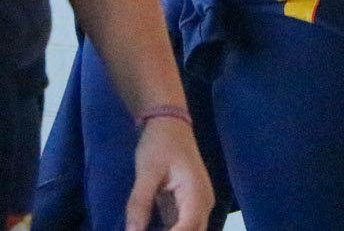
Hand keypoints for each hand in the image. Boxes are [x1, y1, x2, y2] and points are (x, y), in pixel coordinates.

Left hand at [124, 115, 212, 230]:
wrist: (170, 123)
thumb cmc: (160, 143)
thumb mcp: (146, 171)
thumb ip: (140, 203)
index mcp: (196, 194)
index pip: (188, 229)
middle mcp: (203, 204)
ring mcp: (198, 206)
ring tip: (145, 228)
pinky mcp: (188, 206)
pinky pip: (183, 227)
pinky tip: (149, 228)